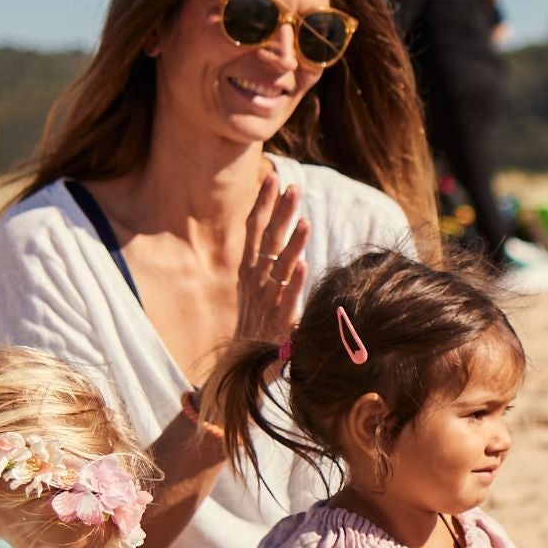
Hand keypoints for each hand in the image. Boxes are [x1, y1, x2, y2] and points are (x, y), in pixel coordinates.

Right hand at [234, 172, 310, 350]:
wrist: (242, 369)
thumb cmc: (255, 326)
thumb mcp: (259, 291)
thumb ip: (271, 266)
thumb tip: (284, 238)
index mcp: (250, 271)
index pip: (255, 231)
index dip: (264, 204)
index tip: (273, 178)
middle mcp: (257, 283)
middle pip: (267, 242)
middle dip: (279, 214)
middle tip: (292, 187)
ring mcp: (267, 302)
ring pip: (280, 267)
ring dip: (292, 244)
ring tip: (305, 221)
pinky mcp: (279, 324)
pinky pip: (287, 300)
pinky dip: (294, 283)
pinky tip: (303, 266)